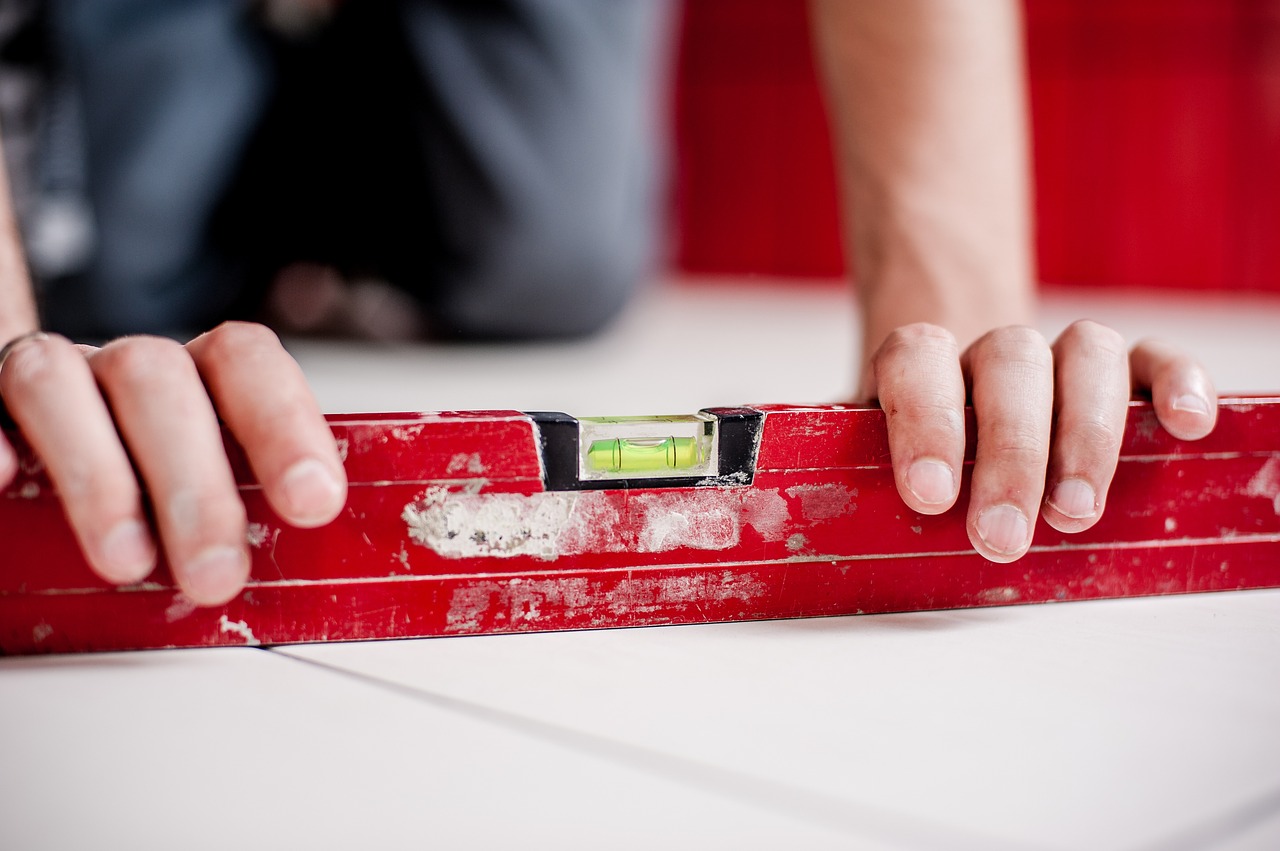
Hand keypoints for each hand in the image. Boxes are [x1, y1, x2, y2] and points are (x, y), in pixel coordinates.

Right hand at [0, 322, 347, 604]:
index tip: (314, 502)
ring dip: (98, 477)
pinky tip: (1, 481)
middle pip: (160, 380)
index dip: (284, 424)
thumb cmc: (161, 483)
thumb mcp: (224, 490)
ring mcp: (52, 382)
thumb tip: (320, 555)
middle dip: (196, 483)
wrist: (55, 445)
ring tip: (127, 561)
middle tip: (218, 575)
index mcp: (200, 376)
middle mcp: (127, 368)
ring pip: (58, 382)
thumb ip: (259, 506)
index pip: (248, 363)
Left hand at [866, 321, 1216, 561]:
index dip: (924, 421)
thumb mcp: (872, 469)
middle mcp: (994, 352)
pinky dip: (1178, 383)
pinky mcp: (1127, 372)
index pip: (918, 359)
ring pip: (1087, 353)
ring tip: (1076, 513)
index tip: (929, 494)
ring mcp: (1060, 357)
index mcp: (924, 365)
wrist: (961, 405)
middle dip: (1011, 455)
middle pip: (1011, 363)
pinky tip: (1186, 426)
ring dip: (1087, 435)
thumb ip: (858, 485)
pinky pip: (1157, 358)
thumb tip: (831, 533)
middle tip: (1003, 536)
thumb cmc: (922, 460)